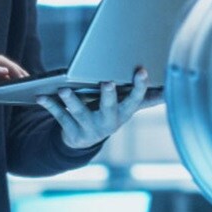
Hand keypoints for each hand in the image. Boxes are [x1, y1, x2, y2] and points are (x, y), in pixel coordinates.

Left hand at [36, 67, 150, 149]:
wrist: (85, 141)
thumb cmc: (109, 113)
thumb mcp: (128, 107)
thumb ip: (147, 98)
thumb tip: (171, 88)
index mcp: (124, 112)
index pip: (136, 99)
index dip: (139, 86)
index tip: (141, 70)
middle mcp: (109, 121)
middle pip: (109, 107)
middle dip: (108, 95)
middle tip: (107, 82)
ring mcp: (89, 127)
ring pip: (80, 112)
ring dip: (71, 101)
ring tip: (64, 90)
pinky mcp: (71, 131)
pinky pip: (59, 117)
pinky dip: (49, 106)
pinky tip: (40, 96)